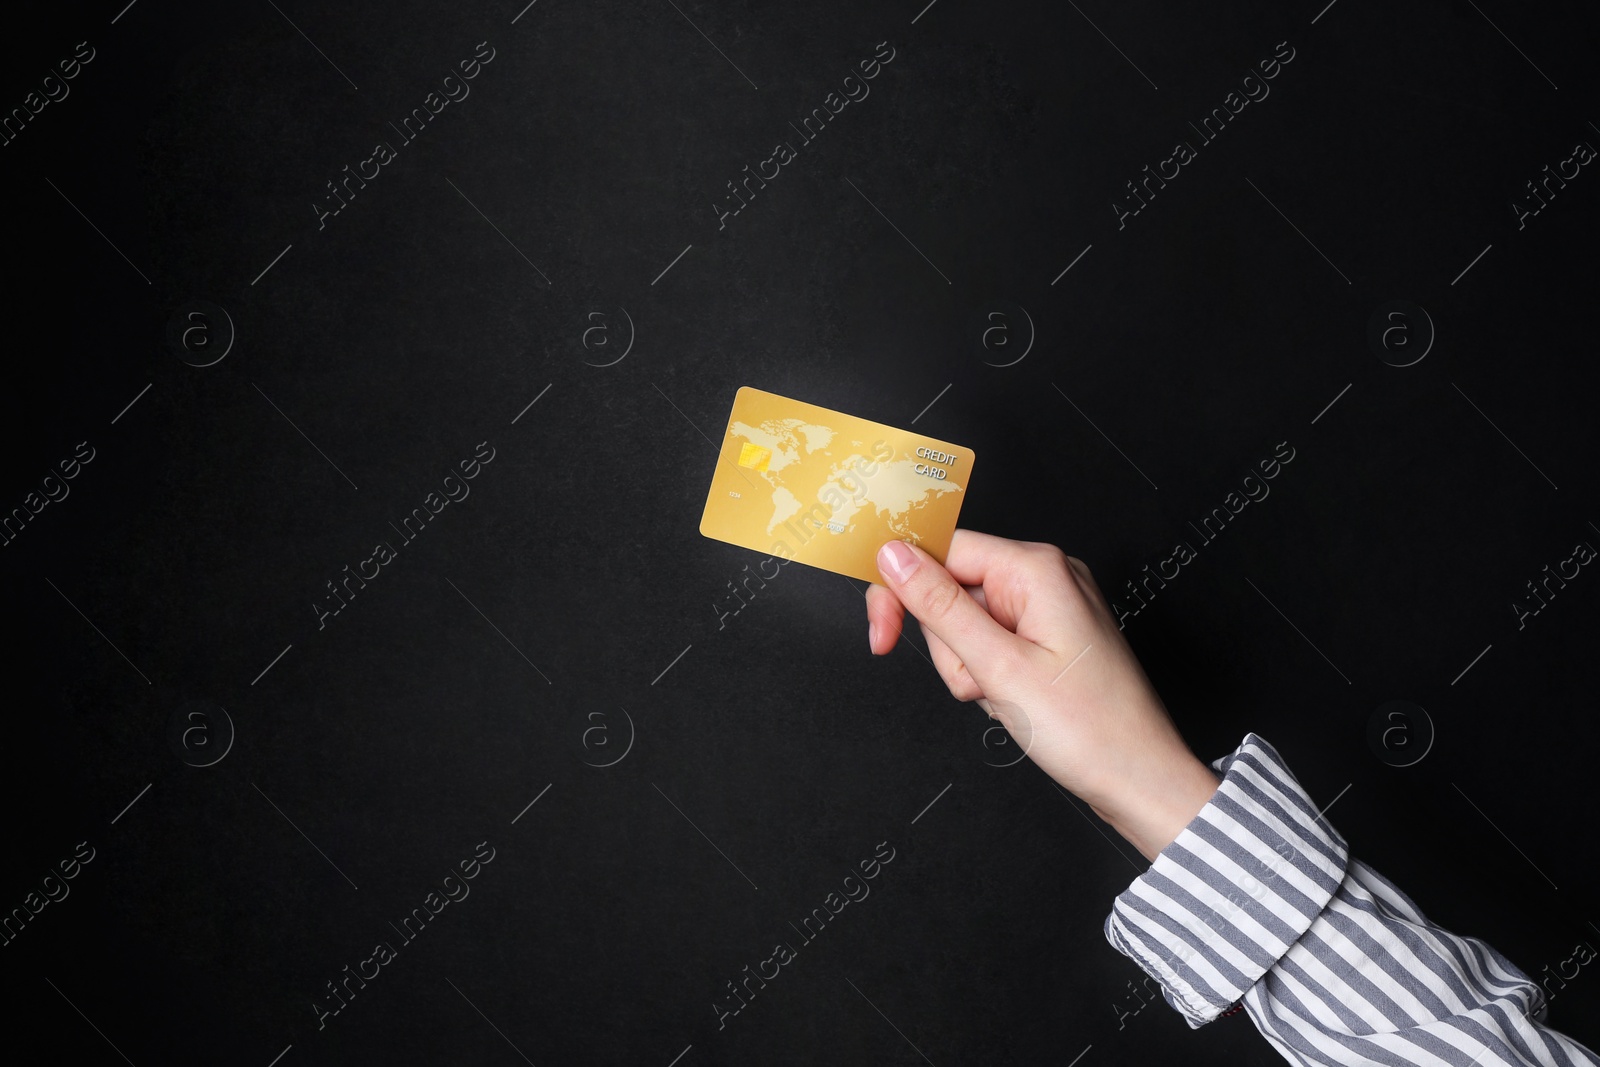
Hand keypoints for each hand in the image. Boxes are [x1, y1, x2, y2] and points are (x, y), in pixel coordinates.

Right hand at [866, 530, 1218, 860]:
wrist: (1140, 780)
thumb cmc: (1090, 730)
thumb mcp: (998, 667)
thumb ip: (938, 606)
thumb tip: (893, 555)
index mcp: (1037, 568)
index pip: (942, 551)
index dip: (903, 590)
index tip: (882, 633)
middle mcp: (1047, 577)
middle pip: (952, 589)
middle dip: (950, 644)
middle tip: (978, 683)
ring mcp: (1051, 607)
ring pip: (968, 622)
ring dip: (970, 667)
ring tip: (1004, 697)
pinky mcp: (1051, 636)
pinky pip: (994, 642)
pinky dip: (990, 675)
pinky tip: (1014, 701)